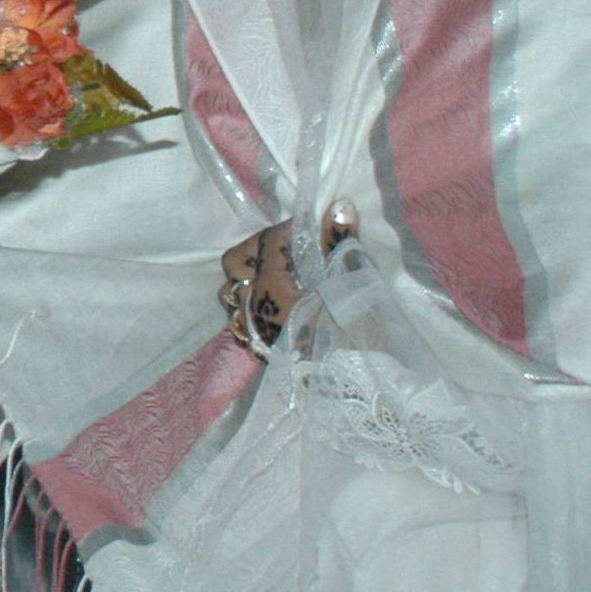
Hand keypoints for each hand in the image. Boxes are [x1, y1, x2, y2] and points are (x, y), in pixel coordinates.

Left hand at [219, 202, 358, 351]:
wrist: (358, 386)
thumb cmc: (357, 333)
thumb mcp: (354, 284)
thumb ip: (341, 243)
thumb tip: (338, 206)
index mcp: (270, 289)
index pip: (269, 242)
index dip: (291, 228)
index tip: (313, 227)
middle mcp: (252, 308)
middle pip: (236, 263)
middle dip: (260, 247)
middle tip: (290, 246)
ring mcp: (252, 330)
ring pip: (232, 291)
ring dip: (251, 276)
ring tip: (280, 271)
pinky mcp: (260, 349)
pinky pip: (240, 316)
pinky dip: (253, 301)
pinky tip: (276, 299)